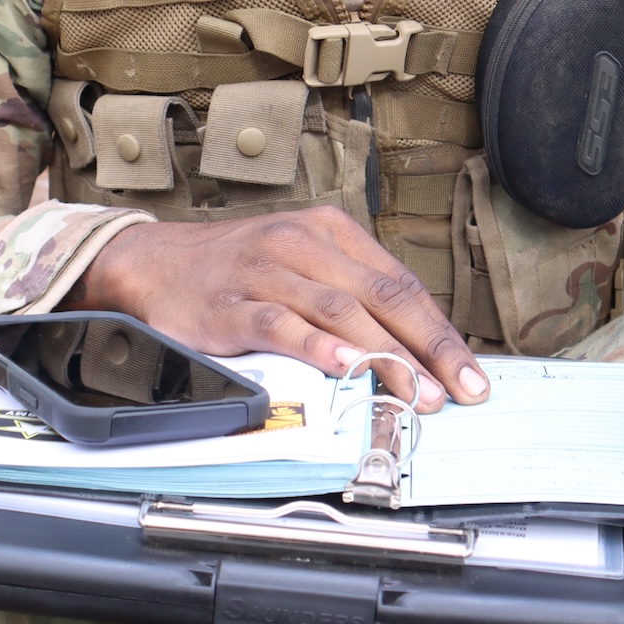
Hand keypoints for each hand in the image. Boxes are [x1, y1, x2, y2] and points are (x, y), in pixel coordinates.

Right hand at [71, 206, 487, 413]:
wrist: (155, 263)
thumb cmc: (236, 268)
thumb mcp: (301, 263)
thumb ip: (350, 295)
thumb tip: (410, 346)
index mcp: (330, 232)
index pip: (401, 285)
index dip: (440, 333)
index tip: (468, 373)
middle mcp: (303, 245)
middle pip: (382, 297)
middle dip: (428, 348)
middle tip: (458, 390)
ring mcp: (267, 272)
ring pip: (340, 310)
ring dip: (384, 355)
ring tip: (414, 391)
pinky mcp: (233, 304)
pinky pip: (281, 324)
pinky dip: (316, 345)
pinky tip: (342, 366)